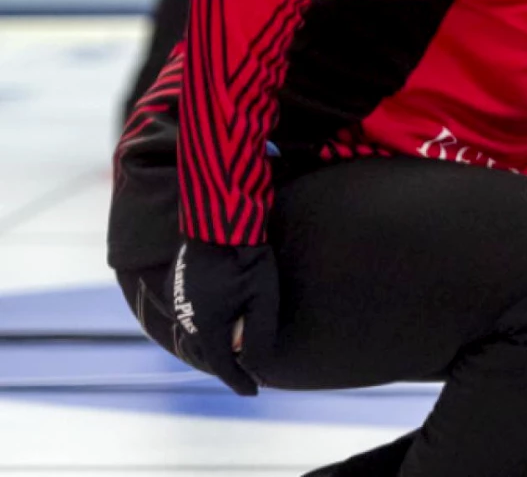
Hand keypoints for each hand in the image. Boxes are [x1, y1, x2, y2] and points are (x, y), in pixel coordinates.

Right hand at [169, 240, 277, 395]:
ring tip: (229, 356)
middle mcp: (185, 317)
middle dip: (224, 367)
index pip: (222, 364)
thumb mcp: (263, 301)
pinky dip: (201, 330)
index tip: (253, 392)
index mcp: (206, 326)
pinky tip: (212, 326)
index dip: (239, 381)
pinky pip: (187, 318)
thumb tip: (256, 365)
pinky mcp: (175, 285)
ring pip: (192, 336)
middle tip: (244, 376)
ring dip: (210, 349)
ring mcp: (177, 301)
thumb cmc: (247, 260)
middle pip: (204, 353)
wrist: (220, 221)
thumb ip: (259, 336)